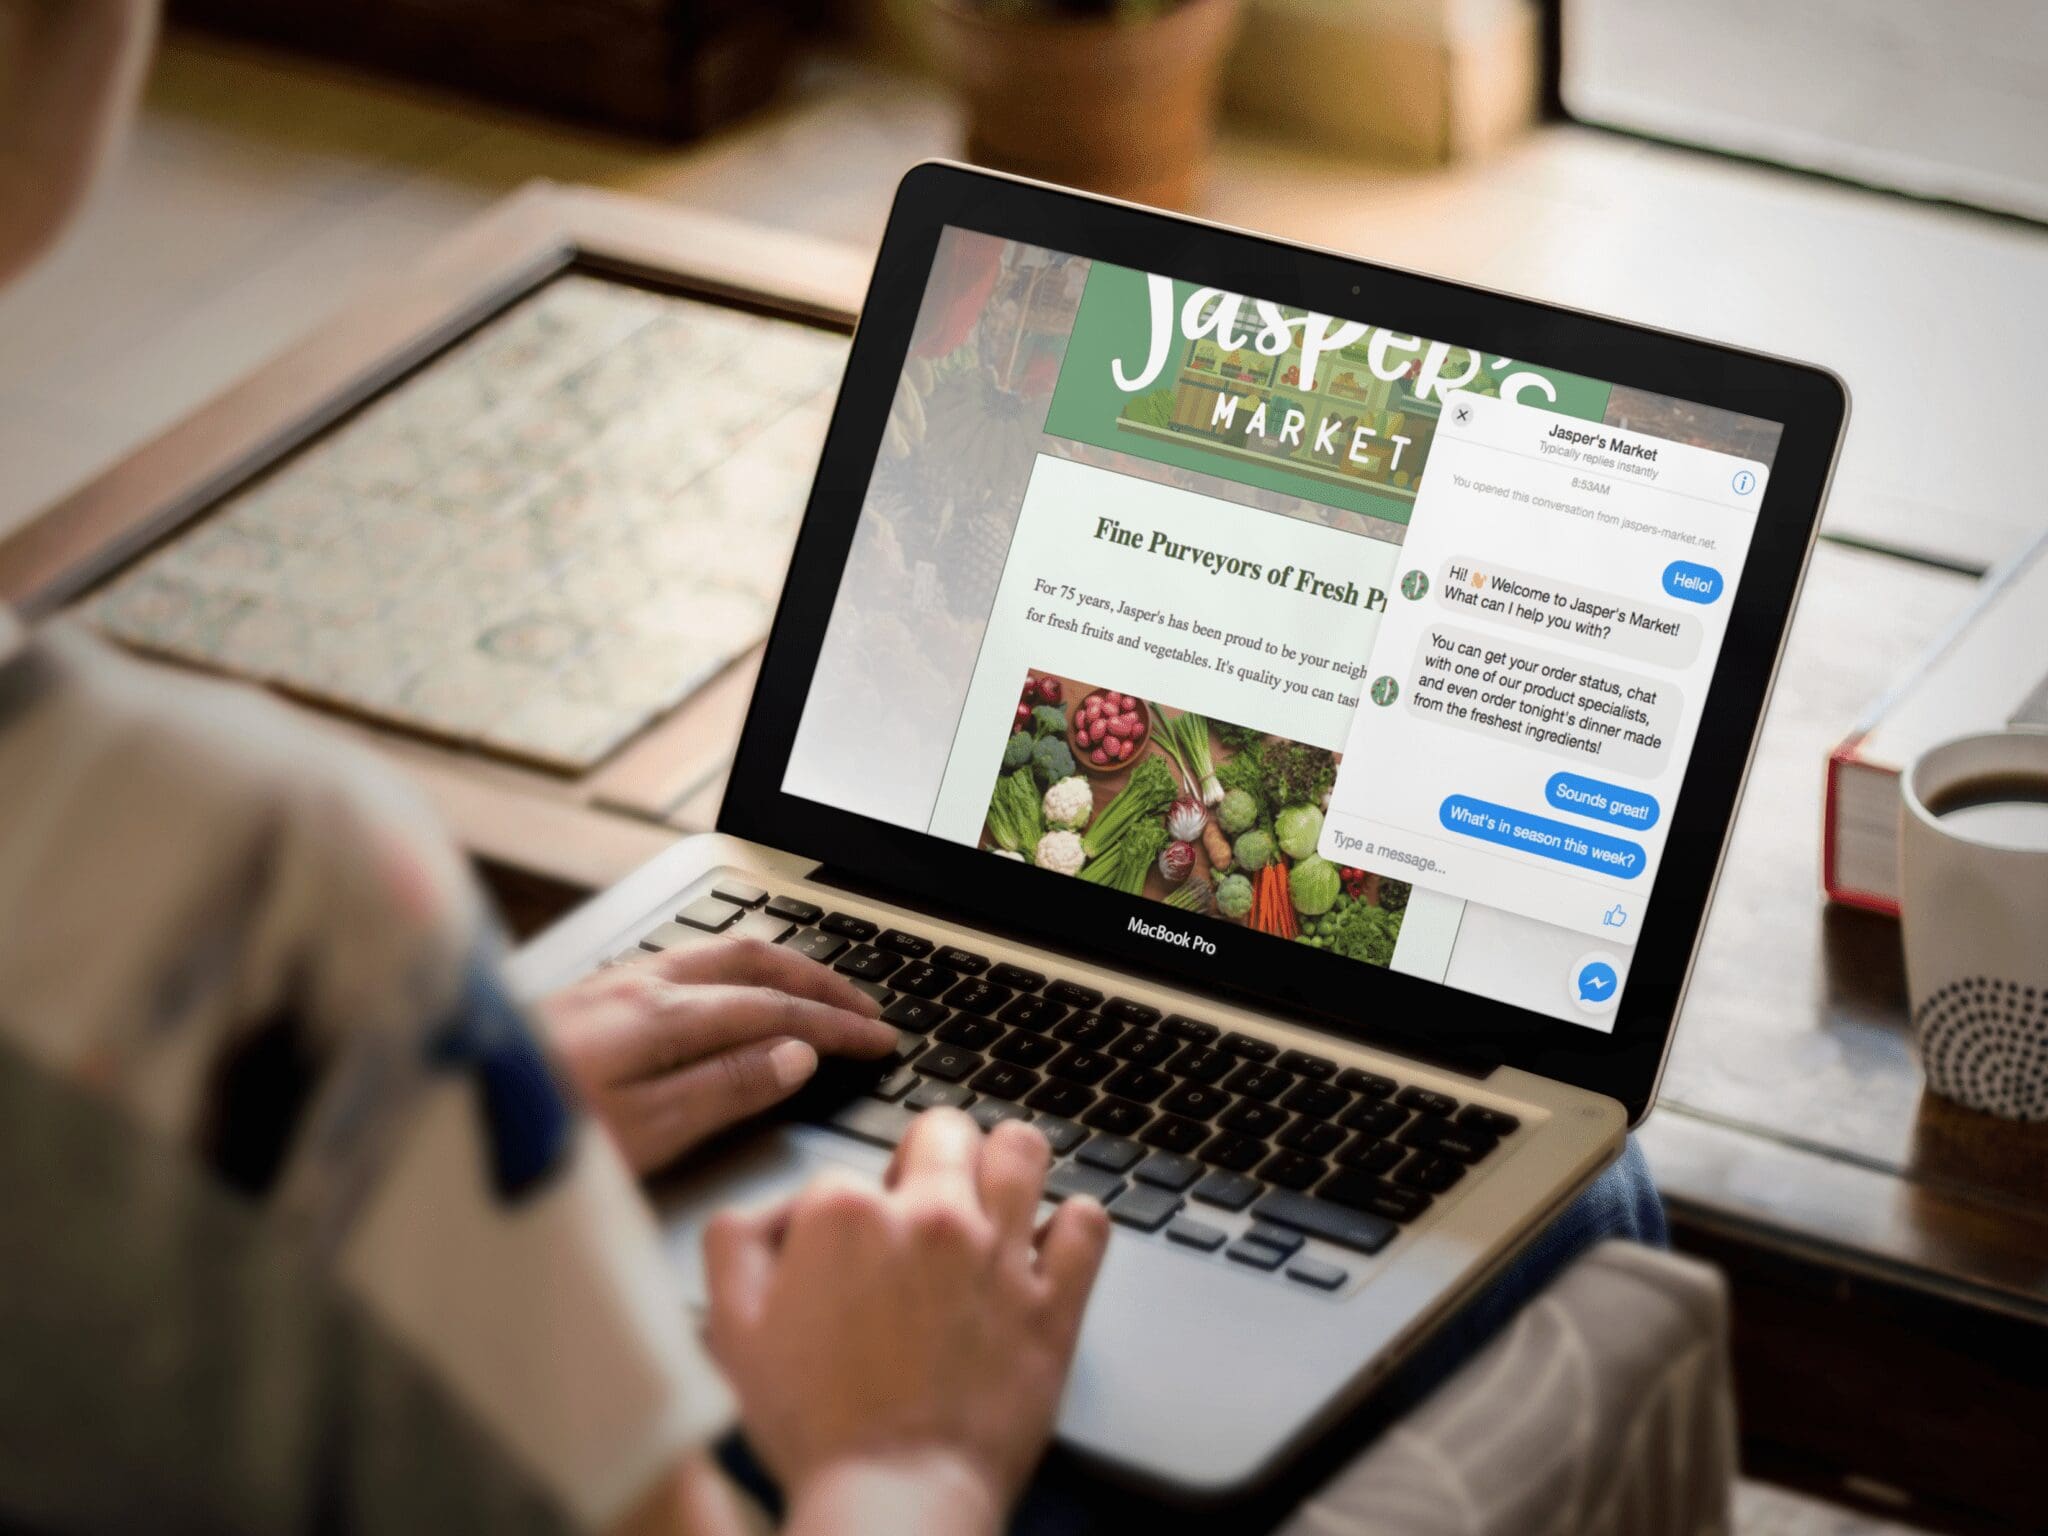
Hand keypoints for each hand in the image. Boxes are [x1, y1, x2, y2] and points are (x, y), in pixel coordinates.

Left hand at [539, 938, 895, 1174]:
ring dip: (780, 968)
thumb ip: (725, 1090)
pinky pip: (686, 961)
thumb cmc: (528, 1137)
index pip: (778, 1010)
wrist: (432, 1109)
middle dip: (822, 980)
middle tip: (868, 1007)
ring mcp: (611, 982)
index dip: (837, 1026)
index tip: (881, 1041)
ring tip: (816, 990)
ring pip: (719, 953)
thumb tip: (796, 1056)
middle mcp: (639, 983)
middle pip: (755, 960)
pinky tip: (730, 992)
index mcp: (662, 1015)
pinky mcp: (588, 995)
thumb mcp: (642, 1134)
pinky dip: (736, 971)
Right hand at [704, 1110, 1110, 1535]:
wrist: (892, 1500)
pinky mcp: (1052, 1301)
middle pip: (944, 1130)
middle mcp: (929, 1218)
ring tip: (993, 1199)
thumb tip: (775, 1210)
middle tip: (922, 1203)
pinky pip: (1088, 1223)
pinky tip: (1047, 1246)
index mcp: (846, 1216)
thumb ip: (737, 1244)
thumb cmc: (815, 1428)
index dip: (842, 1209)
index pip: (846, 1169)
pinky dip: (1072, 1227)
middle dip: (931, 1156)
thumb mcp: (732, 1329)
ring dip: (1006, 1166)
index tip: (846, 1252)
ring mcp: (999, 1254)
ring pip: (1022, 1150)